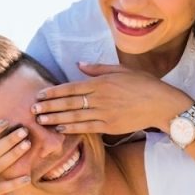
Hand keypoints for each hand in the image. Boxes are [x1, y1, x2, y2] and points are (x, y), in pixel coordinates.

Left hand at [30, 62, 192, 134]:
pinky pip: (87, 128)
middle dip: (49, 106)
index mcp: (101, 82)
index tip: (40, 94)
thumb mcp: (121, 70)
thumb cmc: (144, 84)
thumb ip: (97, 68)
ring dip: (56, 119)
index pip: (71, 87)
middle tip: (33, 109)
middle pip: (69, 103)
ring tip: (41, 120)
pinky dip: (72, 128)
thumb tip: (78, 64)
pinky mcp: (110, 126)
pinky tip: (60, 129)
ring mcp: (105, 114)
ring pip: (74, 117)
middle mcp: (100, 98)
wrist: (162, 104)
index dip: (53, 92)